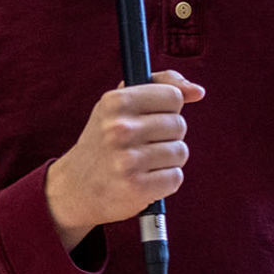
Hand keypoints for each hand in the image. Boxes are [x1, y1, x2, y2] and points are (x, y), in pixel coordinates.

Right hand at [44, 71, 204, 251]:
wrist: (76, 188)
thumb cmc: (104, 141)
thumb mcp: (120, 104)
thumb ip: (159, 86)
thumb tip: (197, 91)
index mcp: (115, 102)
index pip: (172, 96)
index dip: (167, 108)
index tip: (152, 117)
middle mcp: (119, 128)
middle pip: (179, 124)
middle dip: (167, 136)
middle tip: (143, 144)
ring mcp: (128, 159)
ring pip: (180, 151)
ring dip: (167, 160)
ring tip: (143, 163)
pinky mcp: (137, 187)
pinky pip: (175, 177)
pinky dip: (165, 181)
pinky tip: (145, 179)